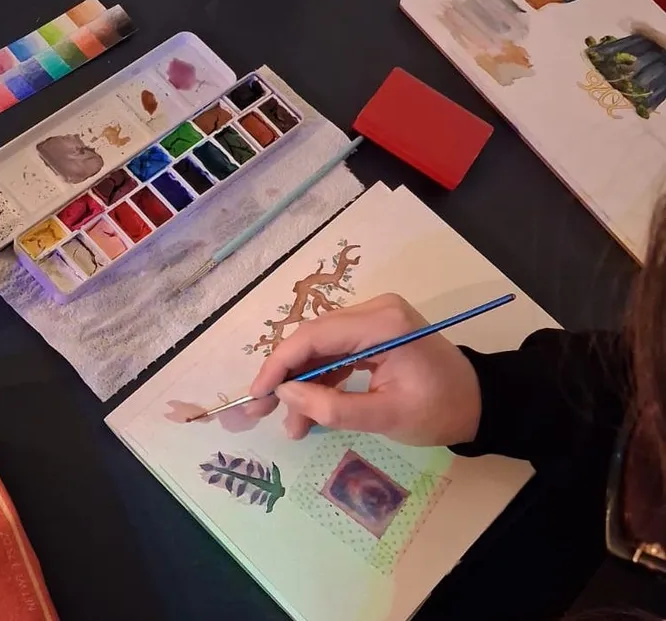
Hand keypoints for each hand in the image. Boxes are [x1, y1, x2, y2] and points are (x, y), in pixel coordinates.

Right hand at [245, 293, 481, 445]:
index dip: (279, 365)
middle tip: (259, 412)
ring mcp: (374, 317)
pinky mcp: (374, 330)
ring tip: (291, 426)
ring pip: (320, 346)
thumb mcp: (386, 417)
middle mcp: (374, 310)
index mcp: (381, 323)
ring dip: (302, 382)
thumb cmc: (440, 411)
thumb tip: (285, 395)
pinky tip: (310, 410)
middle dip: (285, 376)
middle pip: (312, 338)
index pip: (314, 336)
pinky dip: (321, 379)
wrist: (481, 403)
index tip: (256, 394)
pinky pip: (336, 350)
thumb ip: (333, 408)